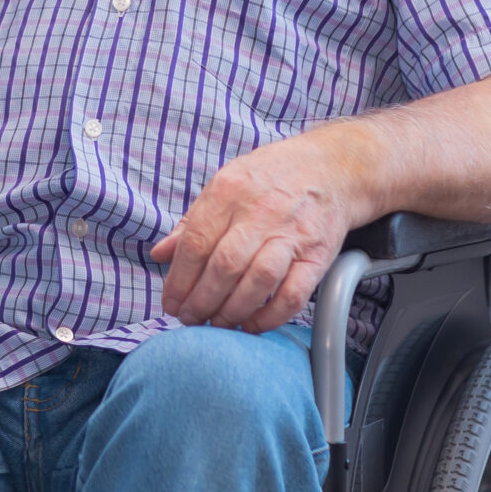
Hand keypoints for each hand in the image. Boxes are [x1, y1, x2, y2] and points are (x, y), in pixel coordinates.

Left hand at [152, 133, 361, 332]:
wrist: (330, 168)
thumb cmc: (270, 179)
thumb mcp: (225, 185)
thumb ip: (192, 222)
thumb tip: (159, 254)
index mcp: (229, 190)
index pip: (196, 242)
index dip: (179, 279)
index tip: (171, 302)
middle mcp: (260, 211)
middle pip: (224, 265)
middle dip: (201, 301)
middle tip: (190, 319)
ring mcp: (292, 233)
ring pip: (258, 281)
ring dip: (233, 311)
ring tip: (217, 323)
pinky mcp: (318, 254)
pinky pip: (293, 294)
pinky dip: (271, 315)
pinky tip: (252, 323)